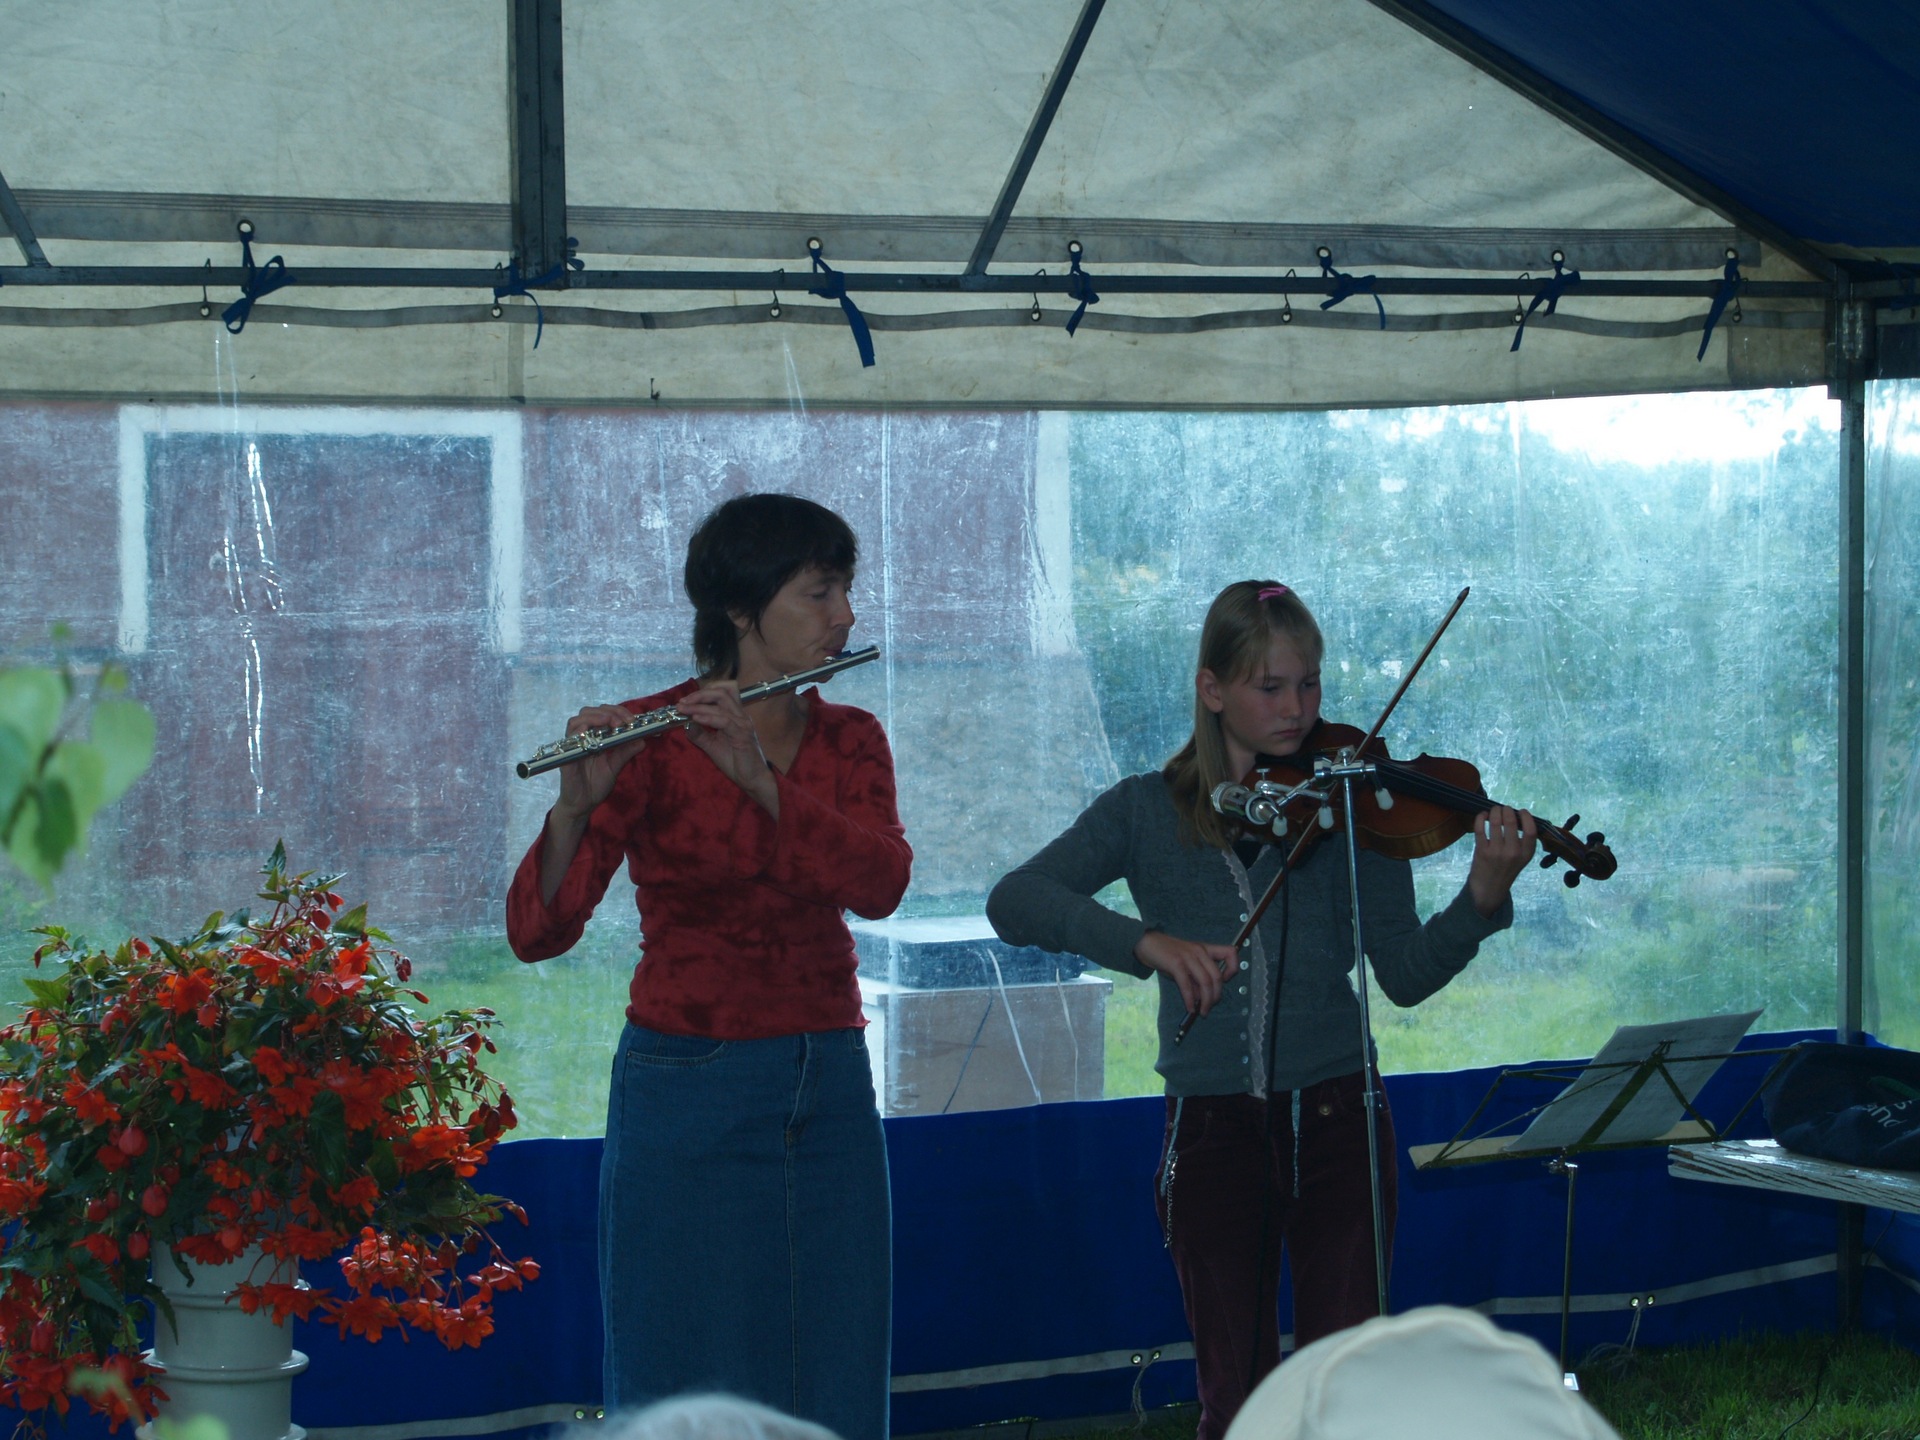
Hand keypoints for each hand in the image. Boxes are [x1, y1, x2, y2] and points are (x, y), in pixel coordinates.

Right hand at [553, 704, 645, 820]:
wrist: (583, 805)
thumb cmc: (596, 784)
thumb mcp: (615, 766)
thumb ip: (626, 751)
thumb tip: (642, 739)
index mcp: (594, 737)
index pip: (603, 714)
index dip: (617, 712)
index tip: (631, 719)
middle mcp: (582, 738)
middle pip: (589, 712)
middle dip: (608, 712)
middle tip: (622, 721)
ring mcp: (573, 746)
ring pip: (577, 720)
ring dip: (594, 717)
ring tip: (609, 722)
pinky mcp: (566, 757)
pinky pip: (568, 739)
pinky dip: (579, 731)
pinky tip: (590, 731)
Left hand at [676, 681, 779, 813]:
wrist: (751, 779)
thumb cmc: (735, 762)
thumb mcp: (712, 746)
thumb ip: (700, 734)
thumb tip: (685, 724)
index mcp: (735, 715)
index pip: (723, 692)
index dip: (703, 692)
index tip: (685, 701)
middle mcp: (740, 715)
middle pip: (722, 692)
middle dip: (699, 694)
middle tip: (682, 702)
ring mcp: (743, 724)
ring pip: (721, 704)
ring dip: (699, 705)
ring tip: (684, 710)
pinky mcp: (742, 735)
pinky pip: (724, 721)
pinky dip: (708, 718)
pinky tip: (696, 719)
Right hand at [1135, 930, 1236, 1016]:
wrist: (1147, 943)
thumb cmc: (1167, 955)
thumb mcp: (1186, 965)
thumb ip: (1195, 979)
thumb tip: (1201, 998)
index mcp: (1205, 949)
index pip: (1230, 952)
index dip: (1233, 968)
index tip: (1226, 981)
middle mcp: (1199, 951)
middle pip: (1217, 976)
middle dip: (1216, 996)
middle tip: (1209, 1007)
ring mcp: (1188, 957)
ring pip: (1206, 982)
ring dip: (1206, 1001)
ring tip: (1202, 1012)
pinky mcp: (1176, 964)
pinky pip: (1187, 985)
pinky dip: (1190, 999)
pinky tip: (1190, 1008)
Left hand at [1466, 804, 1538, 916]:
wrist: (1489, 889)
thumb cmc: (1506, 870)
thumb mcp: (1521, 859)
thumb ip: (1522, 842)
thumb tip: (1517, 816)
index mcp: (1526, 854)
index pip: (1531, 831)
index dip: (1526, 817)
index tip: (1522, 811)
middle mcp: (1513, 852)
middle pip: (1510, 822)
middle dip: (1506, 810)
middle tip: (1504, 809)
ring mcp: (1496, 852)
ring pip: (1495, 822)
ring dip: (1494, 811)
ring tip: (1494, 810)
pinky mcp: (1481, 851)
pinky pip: (1480, 828)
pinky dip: (1480, 817)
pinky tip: (1482, 815)